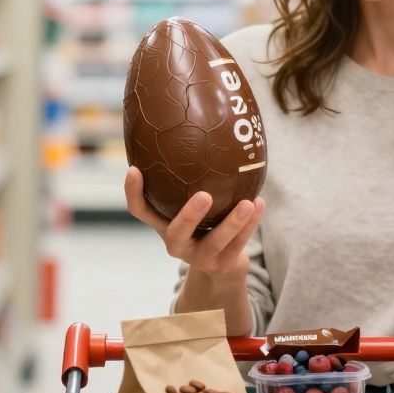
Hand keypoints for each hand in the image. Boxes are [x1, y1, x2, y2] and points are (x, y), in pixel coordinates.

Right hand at [124, 166, 265, 278]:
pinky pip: (240, 243)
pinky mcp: (223, 265)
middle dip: (190, 215)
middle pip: (177, 232)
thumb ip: (187, 179)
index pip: (140, 210)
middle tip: (204, 196)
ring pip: (217, 241)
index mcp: (163, 225)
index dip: (133, 192)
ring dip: (233, 222)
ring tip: (248, 203)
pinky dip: (251, 223)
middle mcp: (177, 244)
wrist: (222, 267)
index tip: (134, 169)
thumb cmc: (205, 223)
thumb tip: (190, 125)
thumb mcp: (188, 204)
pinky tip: (260, 203)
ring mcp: (200, 257)